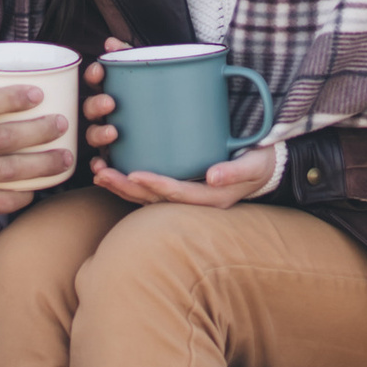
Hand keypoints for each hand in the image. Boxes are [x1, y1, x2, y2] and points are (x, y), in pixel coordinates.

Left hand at [81, 54, 278, 209]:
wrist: (266, 171)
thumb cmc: (260, 164)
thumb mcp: (254, 166)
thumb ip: (235, 171)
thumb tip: (213, 176)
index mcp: (211, 198)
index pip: (177, 193)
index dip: (155, 185)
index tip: (134, 173)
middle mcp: (195, 202)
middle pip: (155, 200)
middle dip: (127, 188)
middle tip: (102, 174)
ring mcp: (187, 197)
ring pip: (148, 198)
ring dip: (123, 187)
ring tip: (99, 174)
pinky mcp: (183, 189)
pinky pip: (152, 192)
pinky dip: (132, 185)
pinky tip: (114, 174)